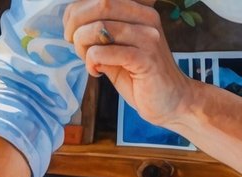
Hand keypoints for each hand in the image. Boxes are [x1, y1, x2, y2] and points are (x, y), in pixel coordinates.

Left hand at [63, 0, 195, 127]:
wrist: (171, 100)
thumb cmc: (139, 76)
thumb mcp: (115, 49)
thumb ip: (99, 34)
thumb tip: (71, 25)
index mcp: (140, 10)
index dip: (76, 11)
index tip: (70, 31)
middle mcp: (147, 18)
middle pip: (101, 4)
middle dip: (75, 24)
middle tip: (72, 44)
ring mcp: (148, 37)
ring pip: (100, 28)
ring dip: (82, 46)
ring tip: (89, 61)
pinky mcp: (145, 59)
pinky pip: (104, 52)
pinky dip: (92, 62)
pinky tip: (97, 72)